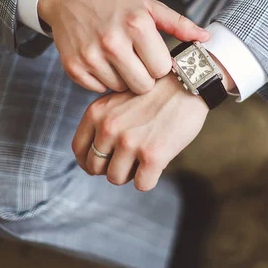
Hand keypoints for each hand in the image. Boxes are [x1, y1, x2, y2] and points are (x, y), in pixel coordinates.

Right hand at [38, 0, 209, 93]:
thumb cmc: (112, 0)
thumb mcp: (147, 5)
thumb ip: (178, 23)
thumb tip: (206, 38)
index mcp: (136, 25)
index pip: (161, 69)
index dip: (159, 65)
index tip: (152, 55)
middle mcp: (112, 42)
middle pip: (143, 85)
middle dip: (143, 76)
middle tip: (136, 60)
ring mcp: (91, 56)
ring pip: (121, 90)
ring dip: (122, 78)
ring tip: (118, 57)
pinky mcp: (74, 67)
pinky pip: (99, 90)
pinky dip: (102, 79)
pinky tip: (101, 61)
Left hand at [71, 75, 209, 190]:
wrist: (187, 83)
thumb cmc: (156, 92)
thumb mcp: (118, 99)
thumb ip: (104, 121)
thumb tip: (96, 155)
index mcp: (97, 113)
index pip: (79, 150)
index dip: (90, 161)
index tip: (104, 162)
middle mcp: (109, 128)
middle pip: (96, 168)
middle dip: (112, 167)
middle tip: (130, 158)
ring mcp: (130, 142)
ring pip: (116, 179)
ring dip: (131, 173)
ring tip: (145, 157)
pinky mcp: (153, 155)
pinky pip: (142, 184)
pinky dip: (150, 178)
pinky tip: (159, 162)